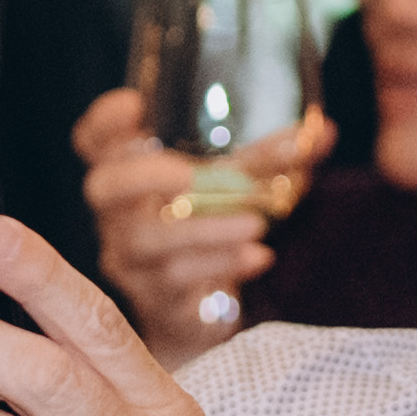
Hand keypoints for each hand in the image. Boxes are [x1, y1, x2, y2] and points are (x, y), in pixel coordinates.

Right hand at [73, 85, 330, 363]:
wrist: (199, 312)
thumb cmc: (209, 231)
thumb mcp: (237, 188)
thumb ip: (273, 160)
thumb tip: (324, 133)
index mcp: (128, 174)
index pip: (92, 141)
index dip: (104, 123)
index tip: (135, 103)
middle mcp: (118, 216)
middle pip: (103, 187)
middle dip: (142, 176)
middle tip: (186, 174)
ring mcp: (130, 260)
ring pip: (147, 240)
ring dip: (203, 229)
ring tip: (255, 224)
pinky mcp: (153, 301)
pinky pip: (177, 282)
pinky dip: (220, 265)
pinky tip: (258, 258)